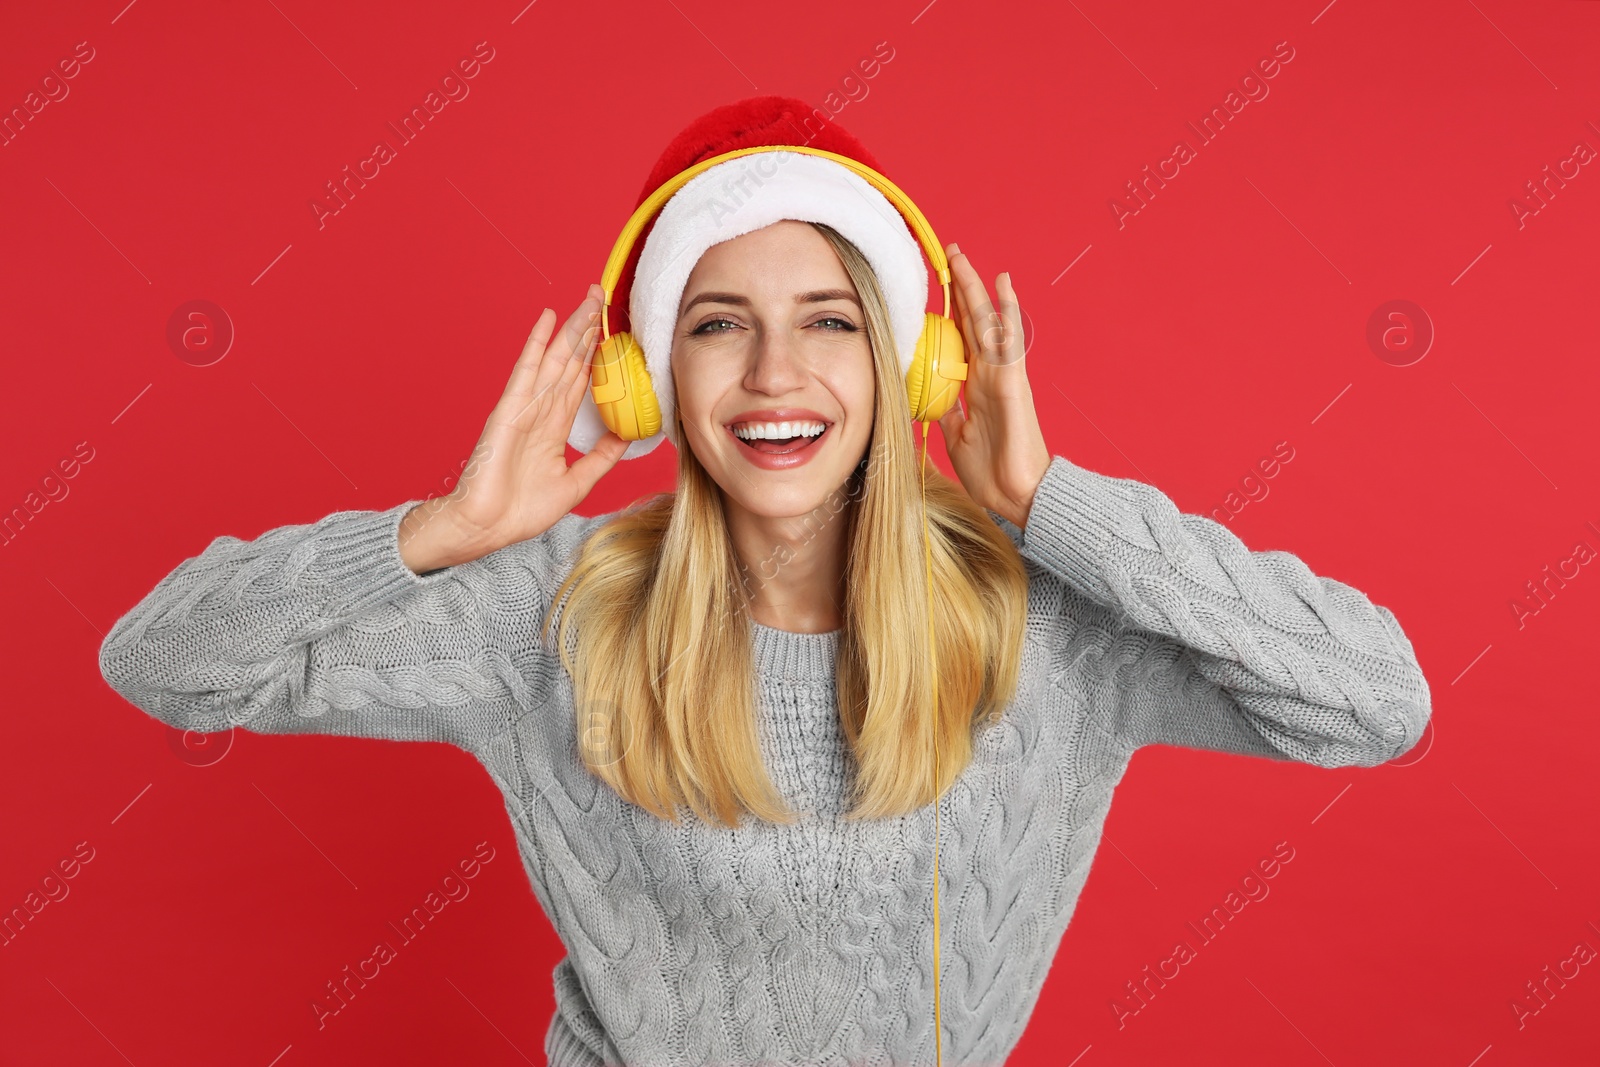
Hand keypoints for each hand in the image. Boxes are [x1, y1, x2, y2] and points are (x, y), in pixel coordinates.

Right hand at [399, 283, 629, 572]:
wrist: (486, 527)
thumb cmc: (520, 511)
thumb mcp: (576, 484)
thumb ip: (600, 458)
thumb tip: (627, 436)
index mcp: (554, 427)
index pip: (580, 381)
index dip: (596, 355)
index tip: (613, 331)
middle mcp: (541, 411)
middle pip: (570, 361)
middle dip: (587, 330)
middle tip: (602, 298)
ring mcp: (525, 408)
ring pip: (555, 358)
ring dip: (572, 328)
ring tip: (588, 300)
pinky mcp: (509, 410)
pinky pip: (527, 370)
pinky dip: (537, 344)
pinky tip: (548, 320)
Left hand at [936, 244, 1051, 529]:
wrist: (1017, 495)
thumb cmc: (992, 472)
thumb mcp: (955, 437)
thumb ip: (944, 411)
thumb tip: (924, 395)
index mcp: (974, 386)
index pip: (960, 339)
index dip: (949, 313)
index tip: (934, 289)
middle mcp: (988, 374)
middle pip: (972, 321)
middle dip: (959, 288)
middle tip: (948, 255)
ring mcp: (1001, 374)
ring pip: (986, 321)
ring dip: (974, 288)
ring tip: (962, 257)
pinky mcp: (1012, 380)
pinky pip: (1008, 337)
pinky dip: (1006, 308)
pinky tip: (1002, 282)